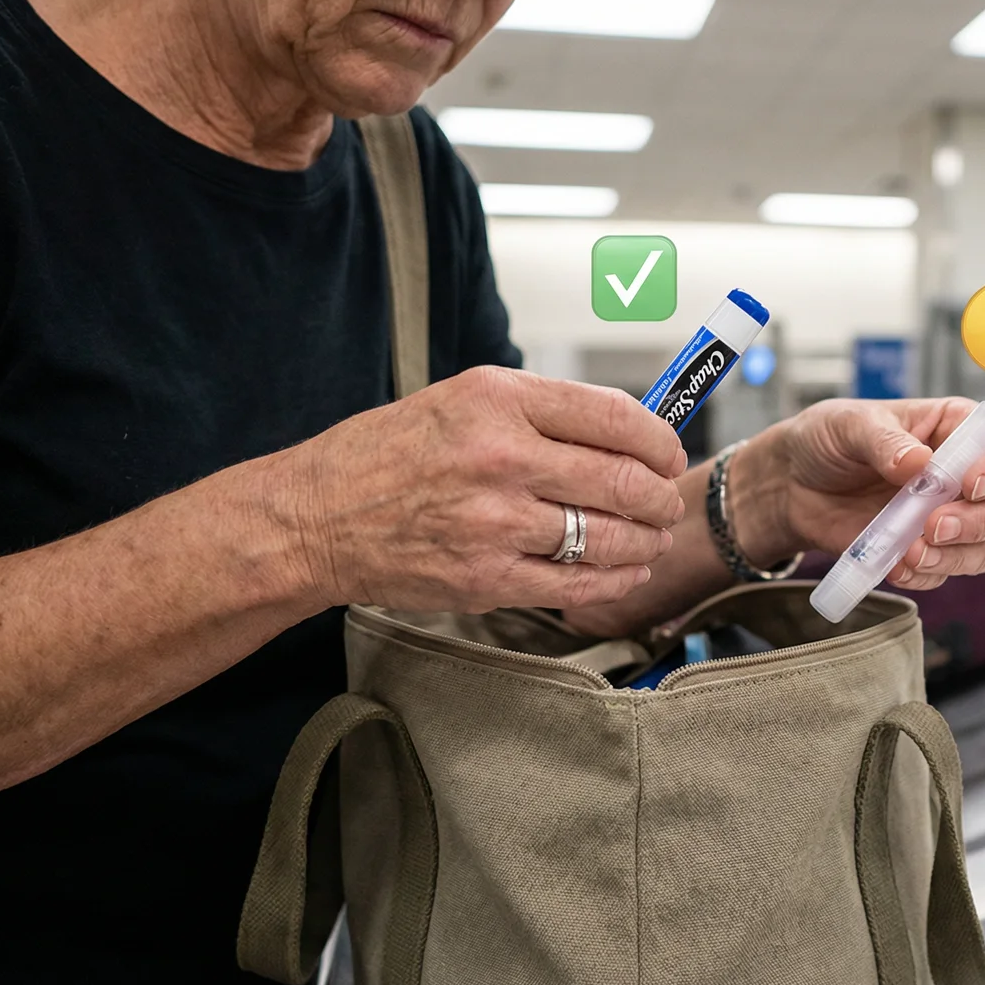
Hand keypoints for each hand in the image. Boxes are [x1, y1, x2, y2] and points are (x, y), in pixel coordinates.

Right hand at [274, 367, 686, 612]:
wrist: (315, 518)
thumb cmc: (386, 456)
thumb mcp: (460, 401)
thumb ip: (539, 413)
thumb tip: (621, 431)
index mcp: (497, 401)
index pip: (612, 414)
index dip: (657, 439)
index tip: (668, 451)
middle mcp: (500, 457)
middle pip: (621, 479)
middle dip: (660, 496)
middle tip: (666, 502)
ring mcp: (495, 522)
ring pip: (607, 535)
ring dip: (645, 541)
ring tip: (652, 538)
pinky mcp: (487, 578)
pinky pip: (575, 583)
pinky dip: (613, 579)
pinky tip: (624, 570)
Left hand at [735, 398, 984, 589]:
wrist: (790, 486)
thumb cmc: (826, 439)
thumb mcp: (849, 425)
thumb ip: (884, 441)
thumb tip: (918, 463)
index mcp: (956, 430)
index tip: (971, 483)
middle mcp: (964, 476)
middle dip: (980, 522)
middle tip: (934, 524)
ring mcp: (947, 517)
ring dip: (956, 556)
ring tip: (912, 551)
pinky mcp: (925, 550)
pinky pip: (946, 573)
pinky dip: (926, 574)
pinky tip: (895, 563)